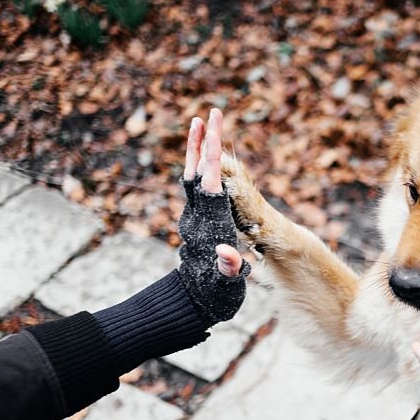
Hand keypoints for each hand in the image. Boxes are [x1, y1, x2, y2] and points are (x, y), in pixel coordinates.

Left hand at [177, 109, 250, 325]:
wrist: (192, 306)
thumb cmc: (215, 297)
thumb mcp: (226, 286)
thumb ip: (228, 269)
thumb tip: (228, 255)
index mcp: (209, 225)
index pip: (210, 182)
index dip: (212, 155)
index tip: (214, 130)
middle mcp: (196, 217)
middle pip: (198, 171)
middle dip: (204, 142)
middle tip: (209, 113)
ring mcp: (192, 218)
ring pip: (191, 176)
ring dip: (195, 149)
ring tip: (198, 123)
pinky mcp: (193, 221)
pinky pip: (194, 187)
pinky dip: (196, 166)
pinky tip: (200, 157)